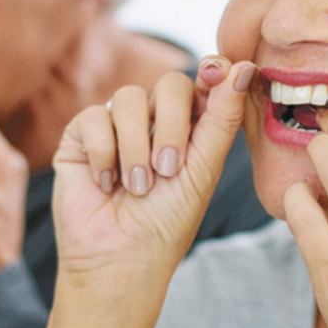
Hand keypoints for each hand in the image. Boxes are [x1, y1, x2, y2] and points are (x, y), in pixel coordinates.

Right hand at [51, 57, 254, 299]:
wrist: (119, 260)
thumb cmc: (167, 223)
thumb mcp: (203, 170)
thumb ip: (222, 118)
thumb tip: (245, 67)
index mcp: (191, 126)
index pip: (204, 80)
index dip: (212, 70)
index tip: (216, 72)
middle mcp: (154, 120)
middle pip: (169, 83)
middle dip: (171, 124)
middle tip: (167, 168)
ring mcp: (117, 124)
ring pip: (129, 98)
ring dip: (136, 147)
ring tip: (136, 187)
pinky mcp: (81, 136)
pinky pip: (94, 117)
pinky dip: (104, 152)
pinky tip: (105, 183)